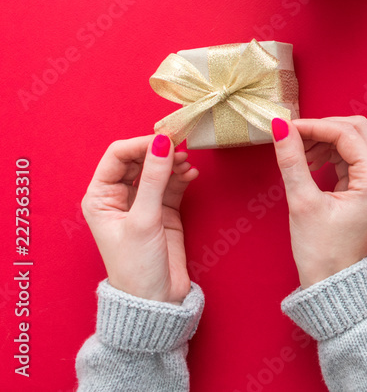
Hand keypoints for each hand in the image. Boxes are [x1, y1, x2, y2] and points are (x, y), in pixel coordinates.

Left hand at [82, 134, 198, 303]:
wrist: (155, 300)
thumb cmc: (137, 265)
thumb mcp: (145, 220)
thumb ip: (155, 179)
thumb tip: (163, 142)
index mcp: (100, 197)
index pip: (118, 156)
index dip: (141, 144)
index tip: (166, 140)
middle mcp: (118, 196)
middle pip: (139, 159)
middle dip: (159, 151)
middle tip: (181, 148)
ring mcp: (142, 203)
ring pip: (157, 169)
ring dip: (172, 163)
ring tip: (187, 165)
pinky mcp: (163, 210)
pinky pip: (172, 183)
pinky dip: (182, 176)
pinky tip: (191, 175)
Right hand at [271, 116, 366, 287]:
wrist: (332, 283)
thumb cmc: (321, 252)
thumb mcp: (303, 203)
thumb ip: (292, 161)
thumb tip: (281, 128)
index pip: (347, 134)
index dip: (314, 126)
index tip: (286, 128)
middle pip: (356, 130)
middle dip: (323, 129)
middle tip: (292, 136)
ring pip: (354, 141)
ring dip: (325, 140)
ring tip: (298, 154)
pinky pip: (351, 157)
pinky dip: (329, 153)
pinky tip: (308, 162)